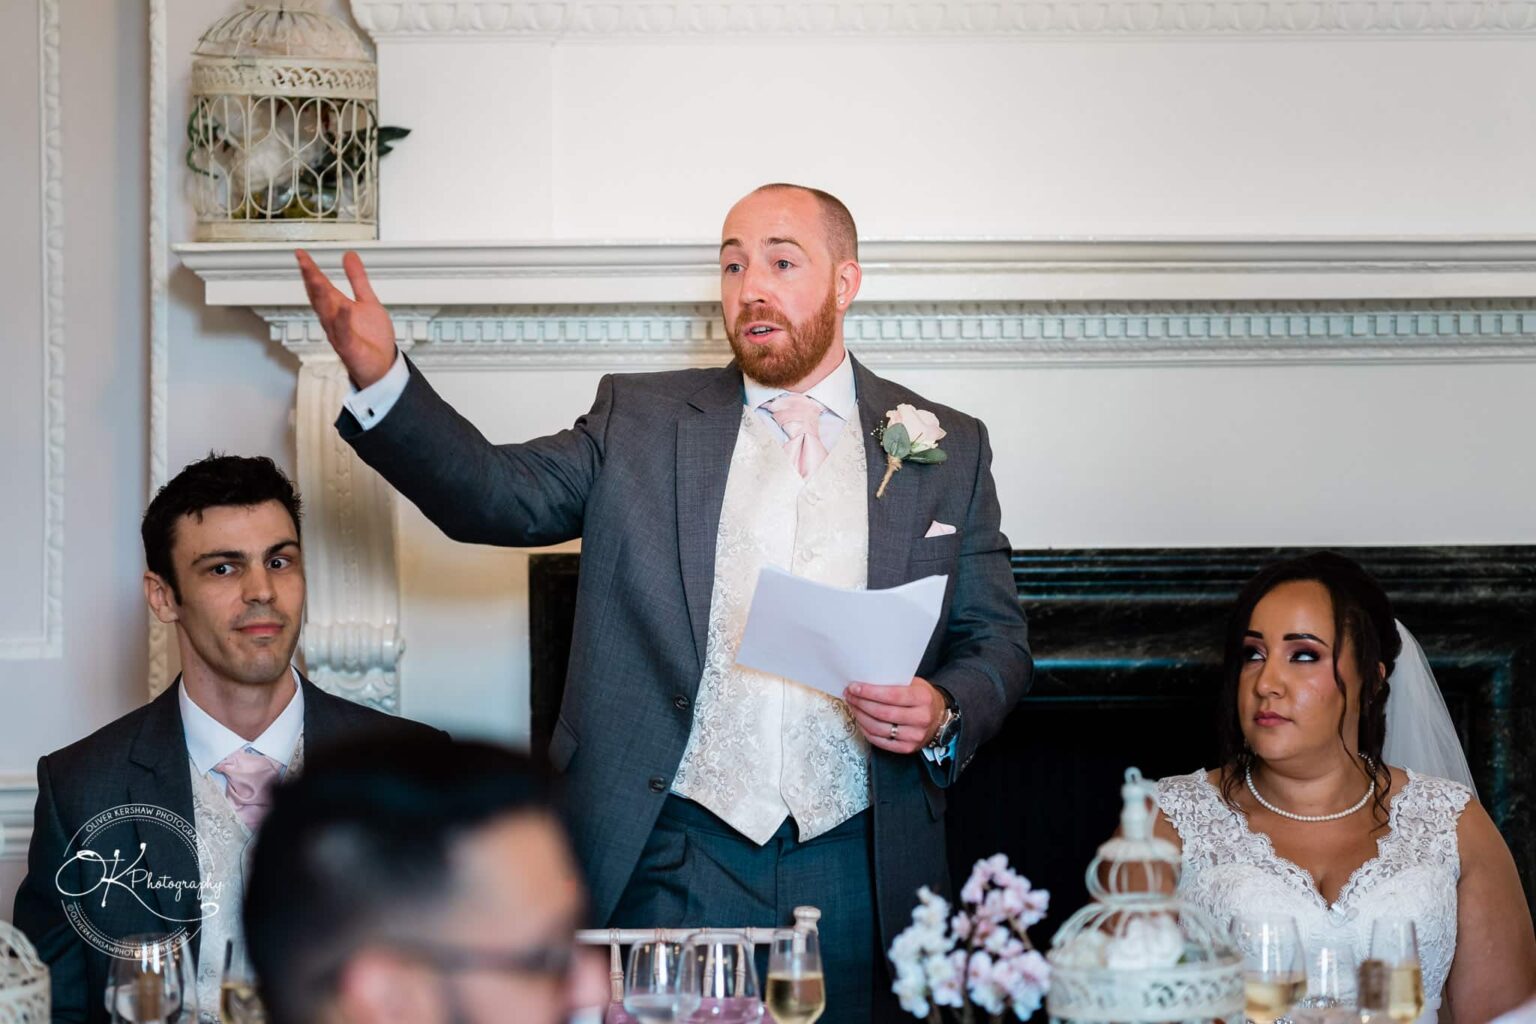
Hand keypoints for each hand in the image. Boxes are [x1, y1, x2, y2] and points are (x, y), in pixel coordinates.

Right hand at [295, 249, 397, 387]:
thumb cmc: (372, 338)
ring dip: (321, 297)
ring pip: (327, 314)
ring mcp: (339, 334)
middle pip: (319, 298)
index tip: (301, 254)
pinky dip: (343, 321)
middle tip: (303, 262)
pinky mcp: (349, 348)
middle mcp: (334, 320)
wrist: (382, 365)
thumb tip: (349, 256)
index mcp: (338, 307)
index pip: (321, 286)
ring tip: (317, 279)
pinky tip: (343, 308)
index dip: (311, 270)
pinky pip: (344, 333)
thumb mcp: (367, 301)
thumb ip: (357, 279)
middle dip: (311, 280)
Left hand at [843, 676, 946, 754]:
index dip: (870, 692)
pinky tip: (860, 720)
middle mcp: (921, 718)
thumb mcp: (914, 684)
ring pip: (879, 728)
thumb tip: (864, 681)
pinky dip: (866, 730)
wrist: (938, 718)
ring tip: (852, 706)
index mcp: (922, 698)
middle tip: (849, 695)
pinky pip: (880, 741)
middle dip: (861, 703)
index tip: (854, 687)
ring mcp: (914, 736)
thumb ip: (894, 683)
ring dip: (860, 716)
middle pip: (882, 713)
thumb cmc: (921, 698)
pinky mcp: (907, 748)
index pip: (891, 695)